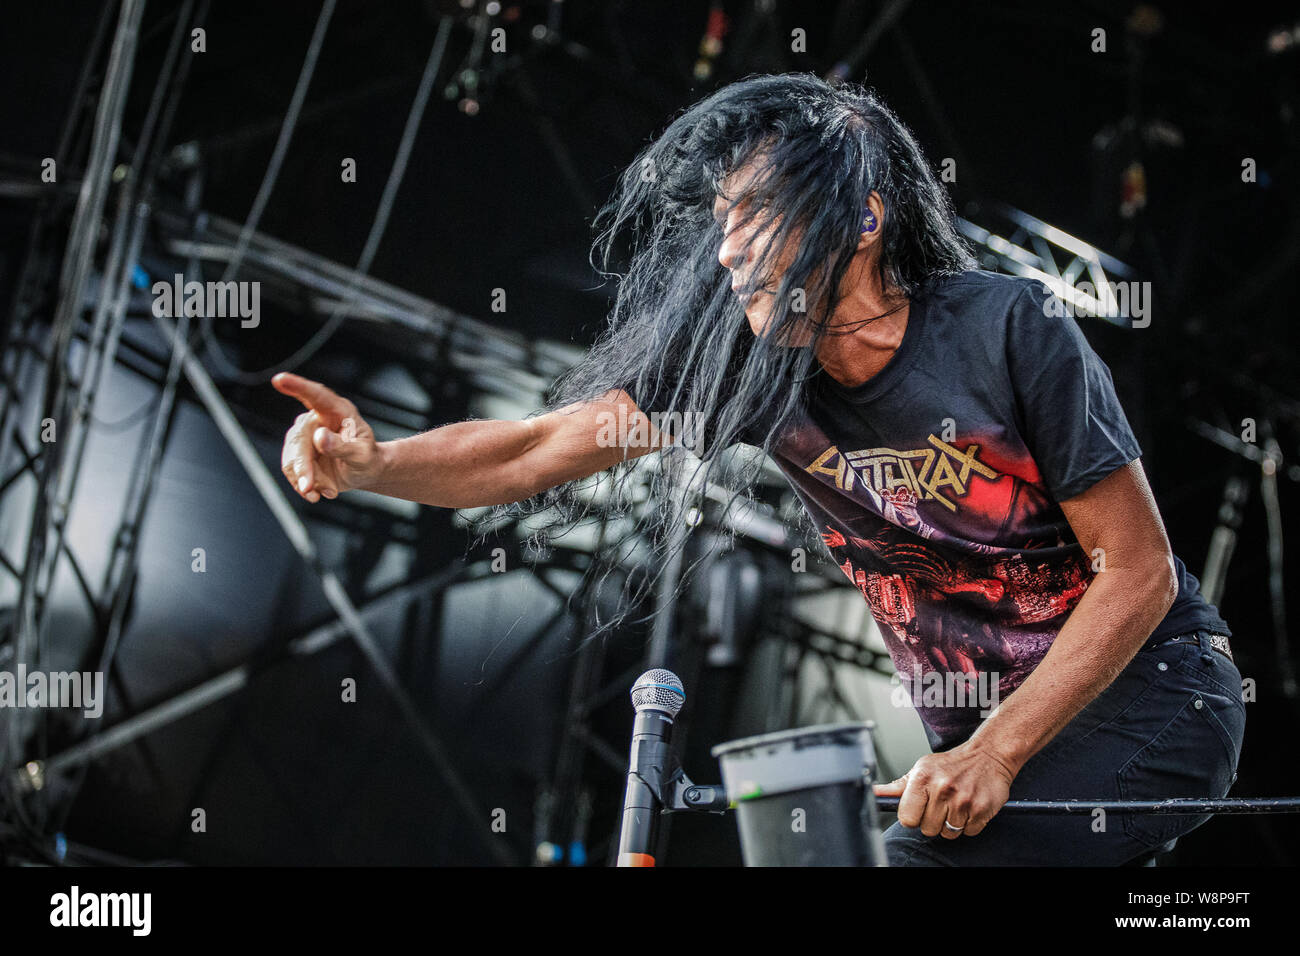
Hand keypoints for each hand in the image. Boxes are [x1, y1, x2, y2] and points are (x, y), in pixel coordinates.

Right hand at [273, 372, 381, 501]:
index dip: (297, 386)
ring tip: (327, 492)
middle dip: (302, 466)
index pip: (315, 395)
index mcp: (337, 411)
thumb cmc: (368, 458)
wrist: (364, 472)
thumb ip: (342, 447)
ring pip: (291, 458)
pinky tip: (319, 494)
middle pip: (298, 439)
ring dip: (305, 480)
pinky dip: (304, 486)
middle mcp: (316, 419)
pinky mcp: (298, 453)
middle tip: (310, 487)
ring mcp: (304, 436)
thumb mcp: (362, 455)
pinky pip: (291, 470)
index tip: (280, 379)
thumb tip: (319, 438)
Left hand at [872, 741, 1015, 838]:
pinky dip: (969, 824)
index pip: (907, 818)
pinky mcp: (981, 809)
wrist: (988, 755)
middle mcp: (942, 788)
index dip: (912, 817)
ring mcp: (963, 800)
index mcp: (923, 778)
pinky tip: (969, 807)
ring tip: (956, 805)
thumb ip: (898, 787)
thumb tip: (874, 794)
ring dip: (952, 824)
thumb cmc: (951, 764)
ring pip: (948, 833)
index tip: (919, 809)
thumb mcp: (922, 769)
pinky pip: (968, 832)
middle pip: (927, 829)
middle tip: (942, 804)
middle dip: (933, 820)